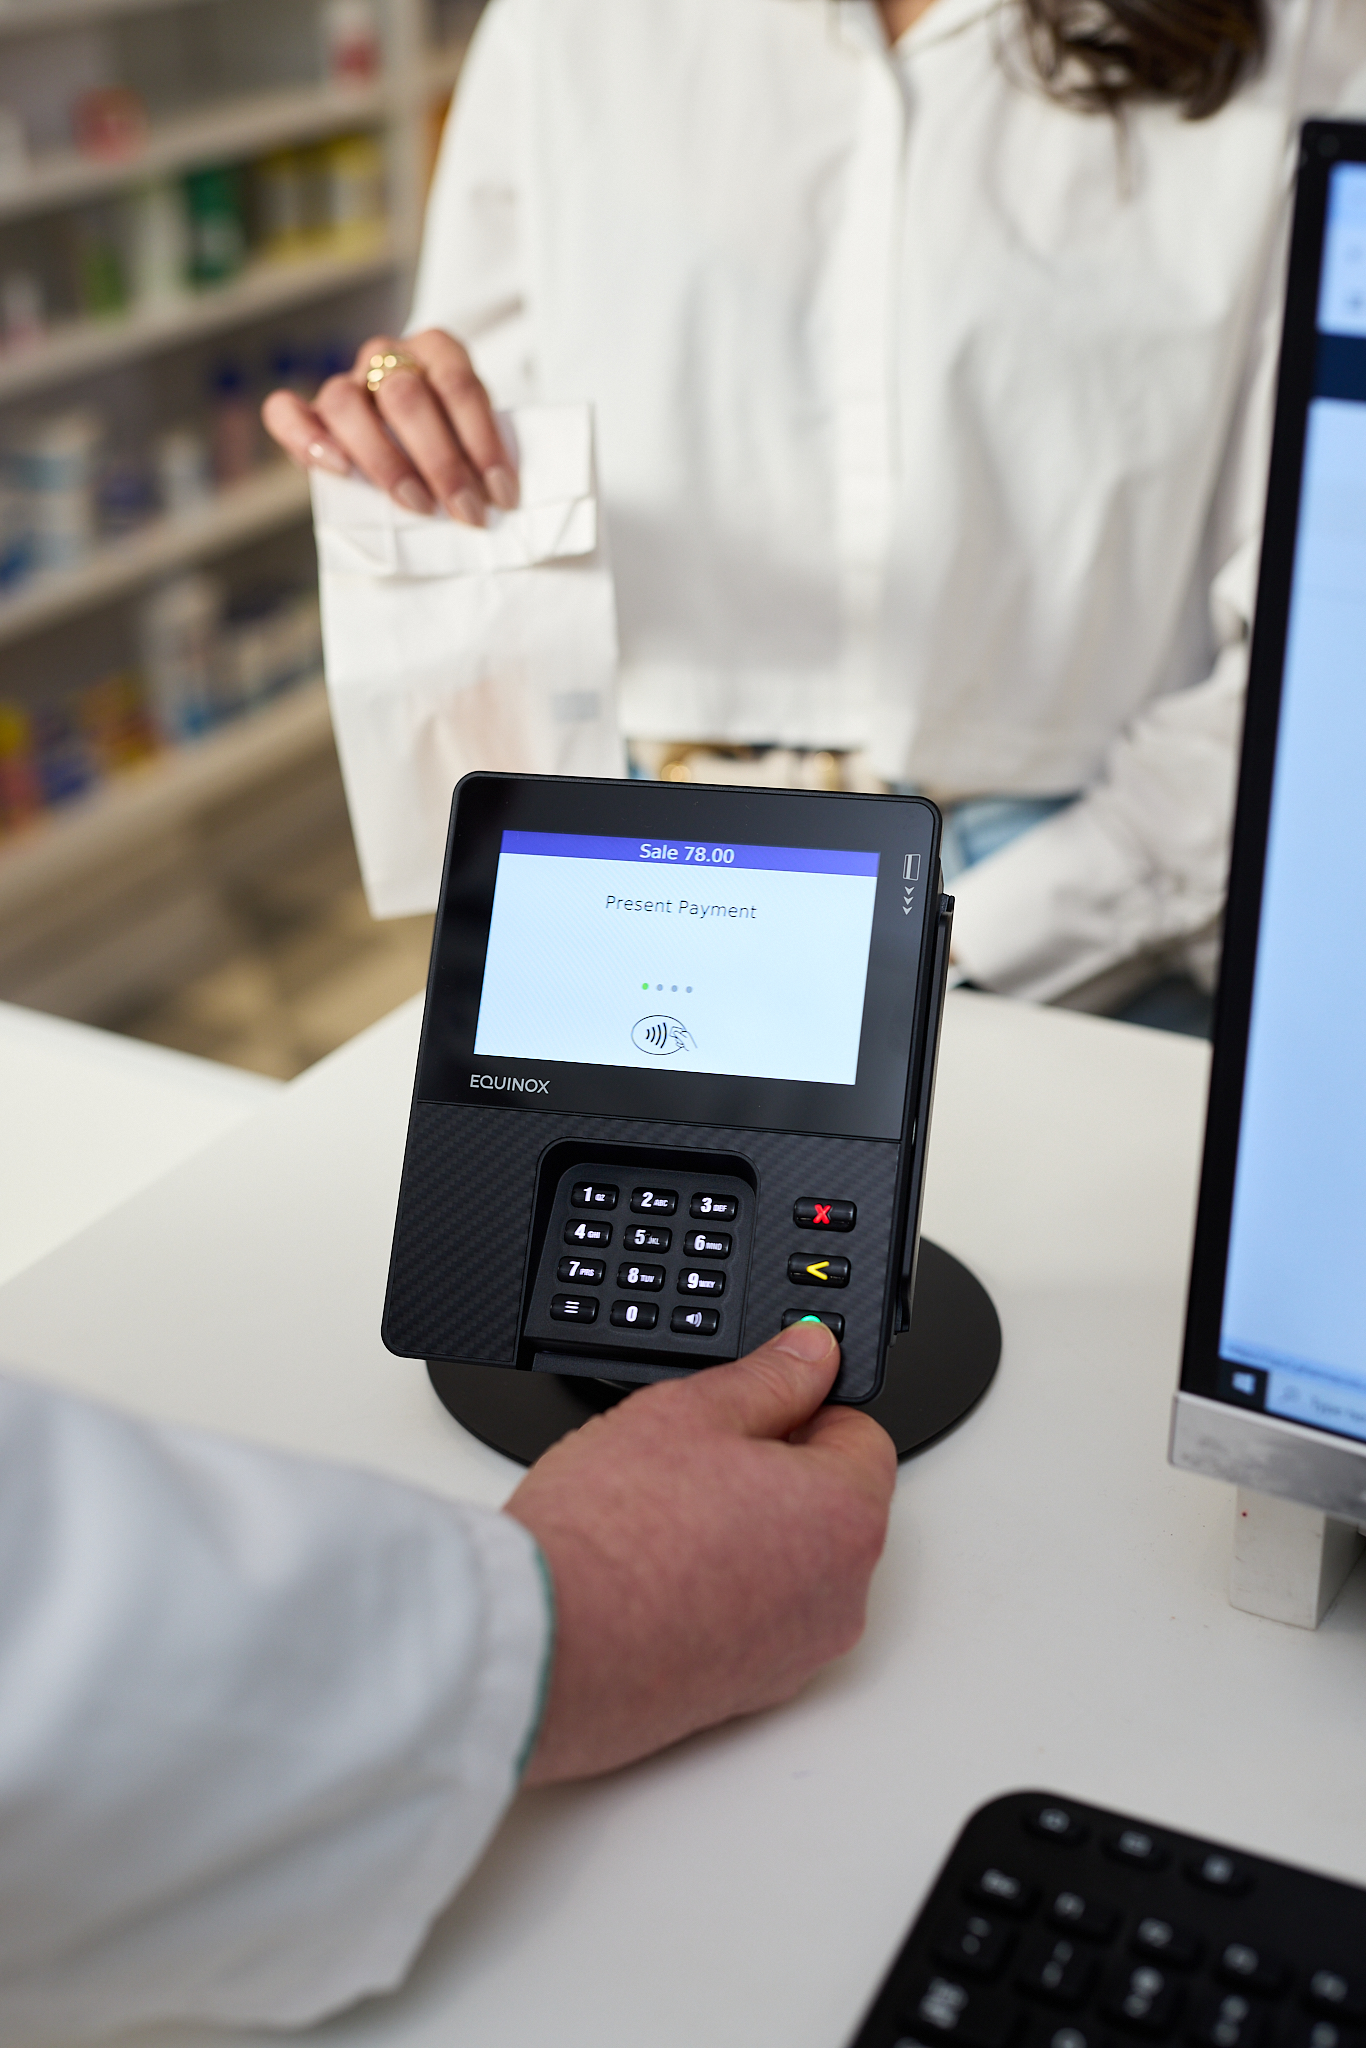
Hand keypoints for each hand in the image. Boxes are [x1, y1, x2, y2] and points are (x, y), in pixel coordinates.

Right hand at [261, 328, 517, 526]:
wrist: (414, 446)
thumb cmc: (455, 448)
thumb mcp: (478, 443)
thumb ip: (482, 459)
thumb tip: (495, 501)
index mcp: (437, 352)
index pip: (459, 385)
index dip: (482, 442)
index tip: (500, 495)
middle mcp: (387, 357)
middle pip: (405, 396)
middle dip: (441, 462)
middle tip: (464, 511)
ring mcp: (345, 381)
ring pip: (345, 402)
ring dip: (384, 460)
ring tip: (415, 505)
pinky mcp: (309, 412)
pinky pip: (285, 412)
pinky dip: (305, 439)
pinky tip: (337, 471)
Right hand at [505, 1319, 896, 1784]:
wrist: (544, 1645)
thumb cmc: (610, 1536)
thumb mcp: (688, 1413)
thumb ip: (768, 1378)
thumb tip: (812, 1356)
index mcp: (845, 1517)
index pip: (860, 1435)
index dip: (803, 1408)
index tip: (754, 1408)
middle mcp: (841, 1598)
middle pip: (830, 1506)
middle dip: (775, 1476)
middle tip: (695, 1462)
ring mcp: (797, 1657)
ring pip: (791, 1568)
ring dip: (748, 1538)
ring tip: (666, 1523)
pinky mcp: (748, 1695)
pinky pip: (755, 1624)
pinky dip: (721, 1595)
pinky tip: (657, 1576)